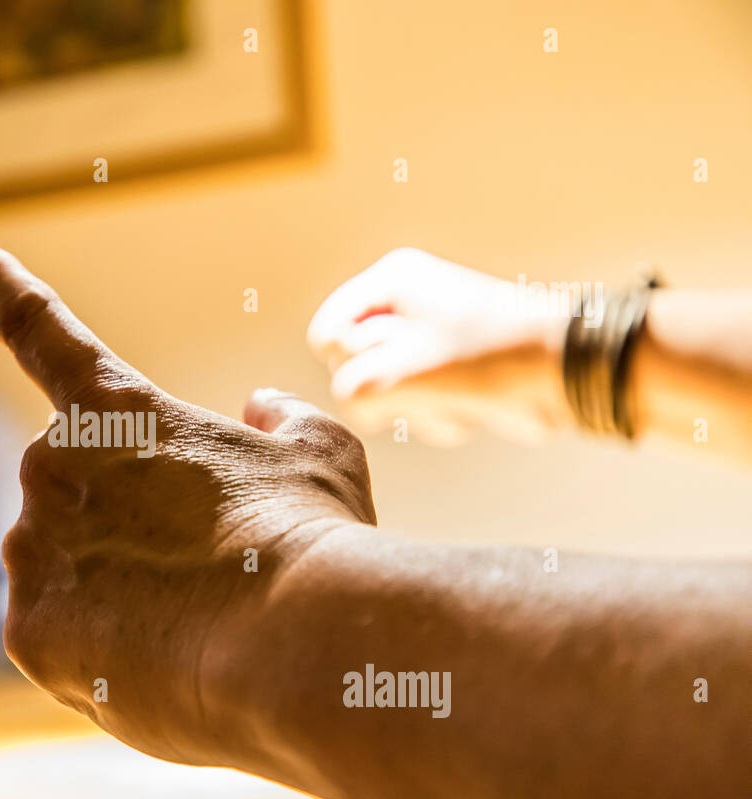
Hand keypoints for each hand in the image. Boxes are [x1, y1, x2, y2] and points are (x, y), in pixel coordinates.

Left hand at [0, 241, 374, 766]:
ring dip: (111, 591)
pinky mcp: (26, 628)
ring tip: (185, 622)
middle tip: (194, 569)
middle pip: (73, 493)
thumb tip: (260, 409)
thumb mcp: (320, 453)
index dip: (0, 290)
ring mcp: (31, 547)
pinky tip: (155, 658)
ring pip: (62, 569)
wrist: (291, 645)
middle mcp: (51, 464)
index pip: (43, 331)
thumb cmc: (311, 540)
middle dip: (120, 525)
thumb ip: (282, 418)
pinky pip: (55, 635)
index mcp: (114, 407)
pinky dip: (97, 649)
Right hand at [307, 248, 571, 444]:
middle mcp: (405, 299)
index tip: (397, 365)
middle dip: (390, 390)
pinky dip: (440, 413)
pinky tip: (473, 410)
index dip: (351, 365)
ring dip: (419, 409)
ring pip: (386, 389)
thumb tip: (354, 404)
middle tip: (433, 386)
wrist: (576, 372)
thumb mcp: (406, 376)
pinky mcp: (449, 364)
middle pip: (354, 365)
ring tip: (460, 401)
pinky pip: (417, 400)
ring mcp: (427, 332)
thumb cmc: (493, 362)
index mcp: (390, 280)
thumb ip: (353, 391)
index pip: (325, 336)